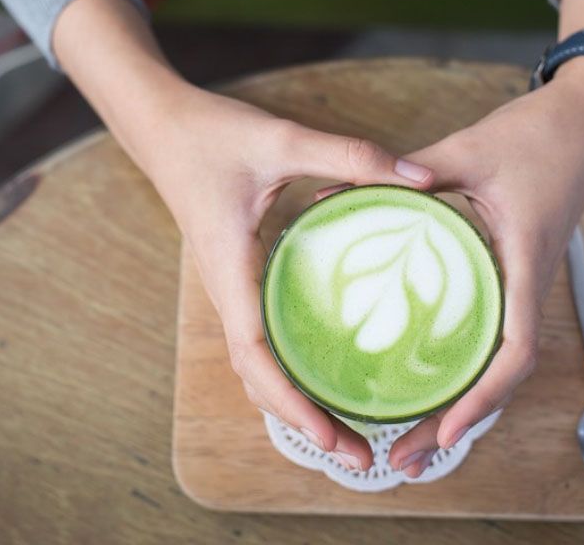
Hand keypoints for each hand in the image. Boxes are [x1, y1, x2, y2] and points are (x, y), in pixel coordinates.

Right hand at [144, 86, 434, 469]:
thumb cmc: (212, 135)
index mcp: (231, 269)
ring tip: (347, 432)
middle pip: (257, 377)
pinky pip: (260, 338)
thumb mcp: (282, 139)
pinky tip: (323, 373)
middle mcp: (227, 290)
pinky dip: (287, 371)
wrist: (162, 127)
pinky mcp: (239, 277)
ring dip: (295, 402)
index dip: (291, 402)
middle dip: (302, 421)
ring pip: (257, 363)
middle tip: (359, 456)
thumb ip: (350, 156)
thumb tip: (421, 181)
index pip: (255, 354)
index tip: (332, 437)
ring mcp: (231, 287)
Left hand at [373, 61, 583, 477]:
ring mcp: (523, 282)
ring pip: (496, 362)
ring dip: (459, 405)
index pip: (515, 348)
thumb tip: (336, 193)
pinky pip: (493, 332)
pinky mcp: (514, 273)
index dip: (483, 397)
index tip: (445, 433)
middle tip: (403, 461)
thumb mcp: (467, 150)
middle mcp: (528, 283)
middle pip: (501, 375)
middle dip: (456, 424)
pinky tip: (429, 379)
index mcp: (524, 259)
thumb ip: (407, 172)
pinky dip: (465, 368)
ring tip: (409, 440)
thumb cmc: (536, 134)